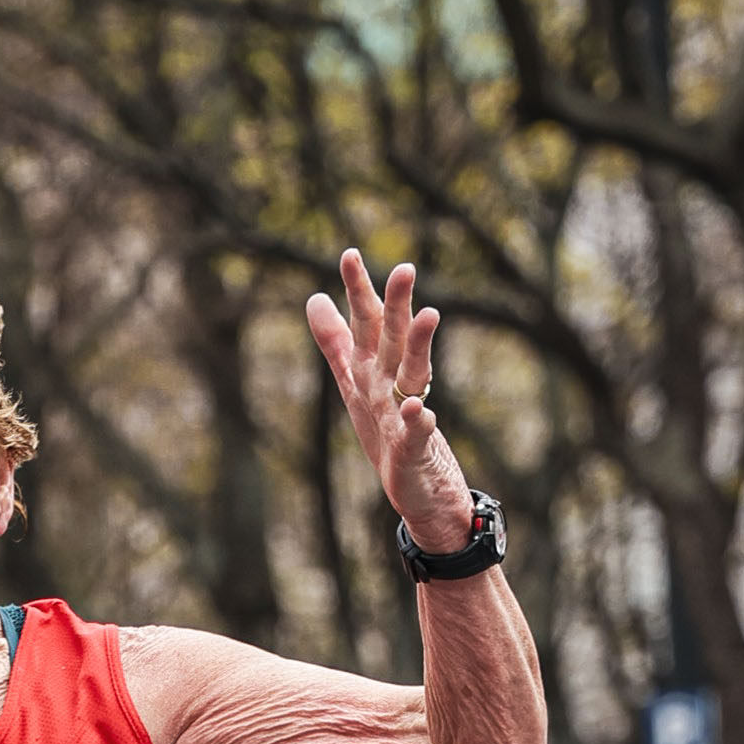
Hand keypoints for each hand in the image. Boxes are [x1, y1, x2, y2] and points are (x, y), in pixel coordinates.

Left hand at [306, 253, 479, 549]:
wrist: (420, 490)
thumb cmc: (386, 432)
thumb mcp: (355, 384)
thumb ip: (335, 342)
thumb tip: (314, 297)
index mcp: (375, 369)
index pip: (366, 323)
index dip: (358, 290)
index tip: (349, 253)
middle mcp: (394, 383)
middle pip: (394, 339)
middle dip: (397, 305)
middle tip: (405, 268)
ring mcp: (407, 414)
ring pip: (414, 374)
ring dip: (421, 346)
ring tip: (429, 315)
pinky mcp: (414, 450)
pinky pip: (416, 433)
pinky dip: (417, 421)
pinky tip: (418, 410)